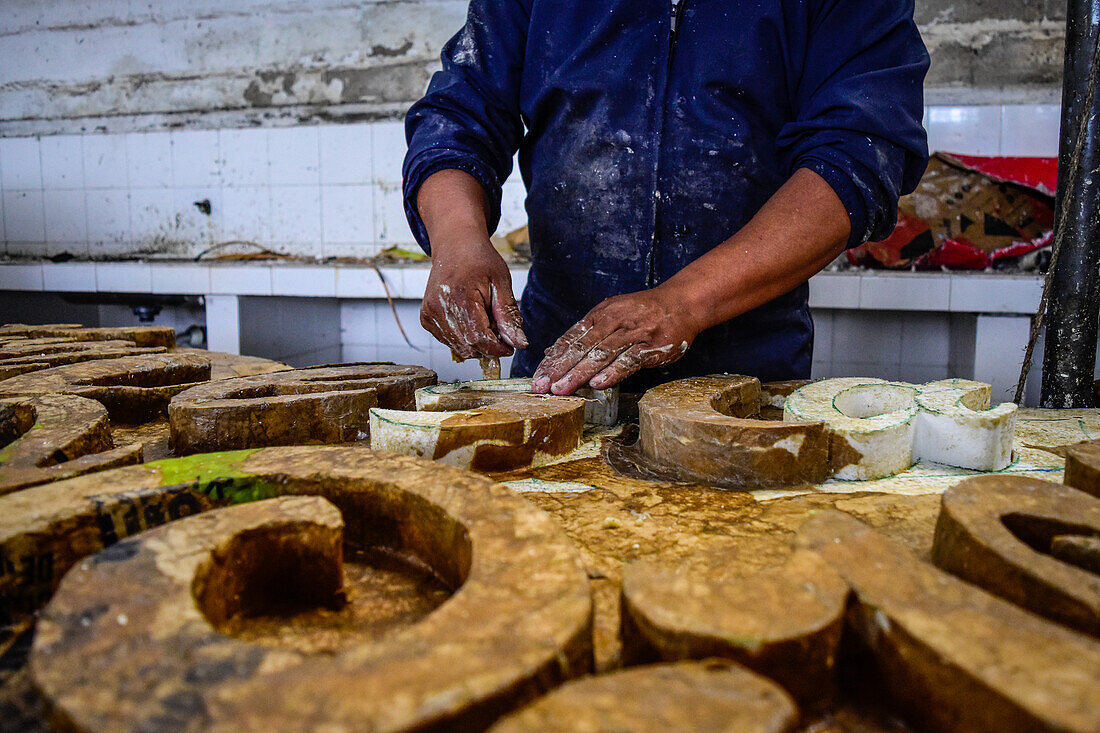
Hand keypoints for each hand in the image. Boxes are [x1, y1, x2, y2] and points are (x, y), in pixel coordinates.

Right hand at [420, 236, 526, 358]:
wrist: (455, 245)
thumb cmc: (479, 260)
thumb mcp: (501, 283)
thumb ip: (508, 315)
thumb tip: (519, 343)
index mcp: (460, 298)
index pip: (479, 339)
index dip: (497, 348)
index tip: (510, 346)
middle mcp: (439, 308)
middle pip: (469, 347)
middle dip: (488, 345)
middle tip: (498, 327)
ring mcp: (429, 314)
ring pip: (459, 347)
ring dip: (476, 342)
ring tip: (484, 319)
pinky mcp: (426, 318)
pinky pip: (448, 341)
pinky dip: (463, 338)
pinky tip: (470, 319)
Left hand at [532, 287, 698, 394]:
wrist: (682, 303)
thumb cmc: (644, 312)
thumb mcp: (613, 314)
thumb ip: (588, 334)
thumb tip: (555, 354)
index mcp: (601, 314)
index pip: (571, 338)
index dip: (553, 358)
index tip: (538, 376)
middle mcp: (614, 321)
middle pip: (581, 347)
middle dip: (559, 369)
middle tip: (542, 386)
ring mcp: (633, 333)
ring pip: (600, 354)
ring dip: (578, 373)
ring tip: (562, 389)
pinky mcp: (651, 345)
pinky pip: (629, 360)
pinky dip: (612, 372)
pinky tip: (597, 384)